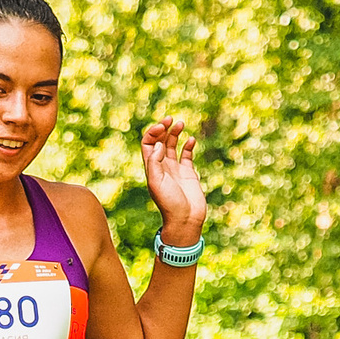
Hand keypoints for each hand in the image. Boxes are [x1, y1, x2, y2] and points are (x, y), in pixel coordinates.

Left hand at [141, 117, 206, 245]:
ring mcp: (175, 169)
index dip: (153, 133)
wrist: (186, 219)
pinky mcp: (188, 173)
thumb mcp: (157, 182)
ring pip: (173, 145)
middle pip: (159, 141)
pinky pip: (187, 155)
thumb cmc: (169, 204)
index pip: (148, 144)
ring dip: (175, 133)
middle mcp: (162, 167)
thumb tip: (158, 143)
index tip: (162, 126)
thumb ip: (155, 162)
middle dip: (164, 128)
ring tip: (181, 124)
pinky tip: (191, 140)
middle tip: (171, 118)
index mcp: (151, 168)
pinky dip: (188, 145)